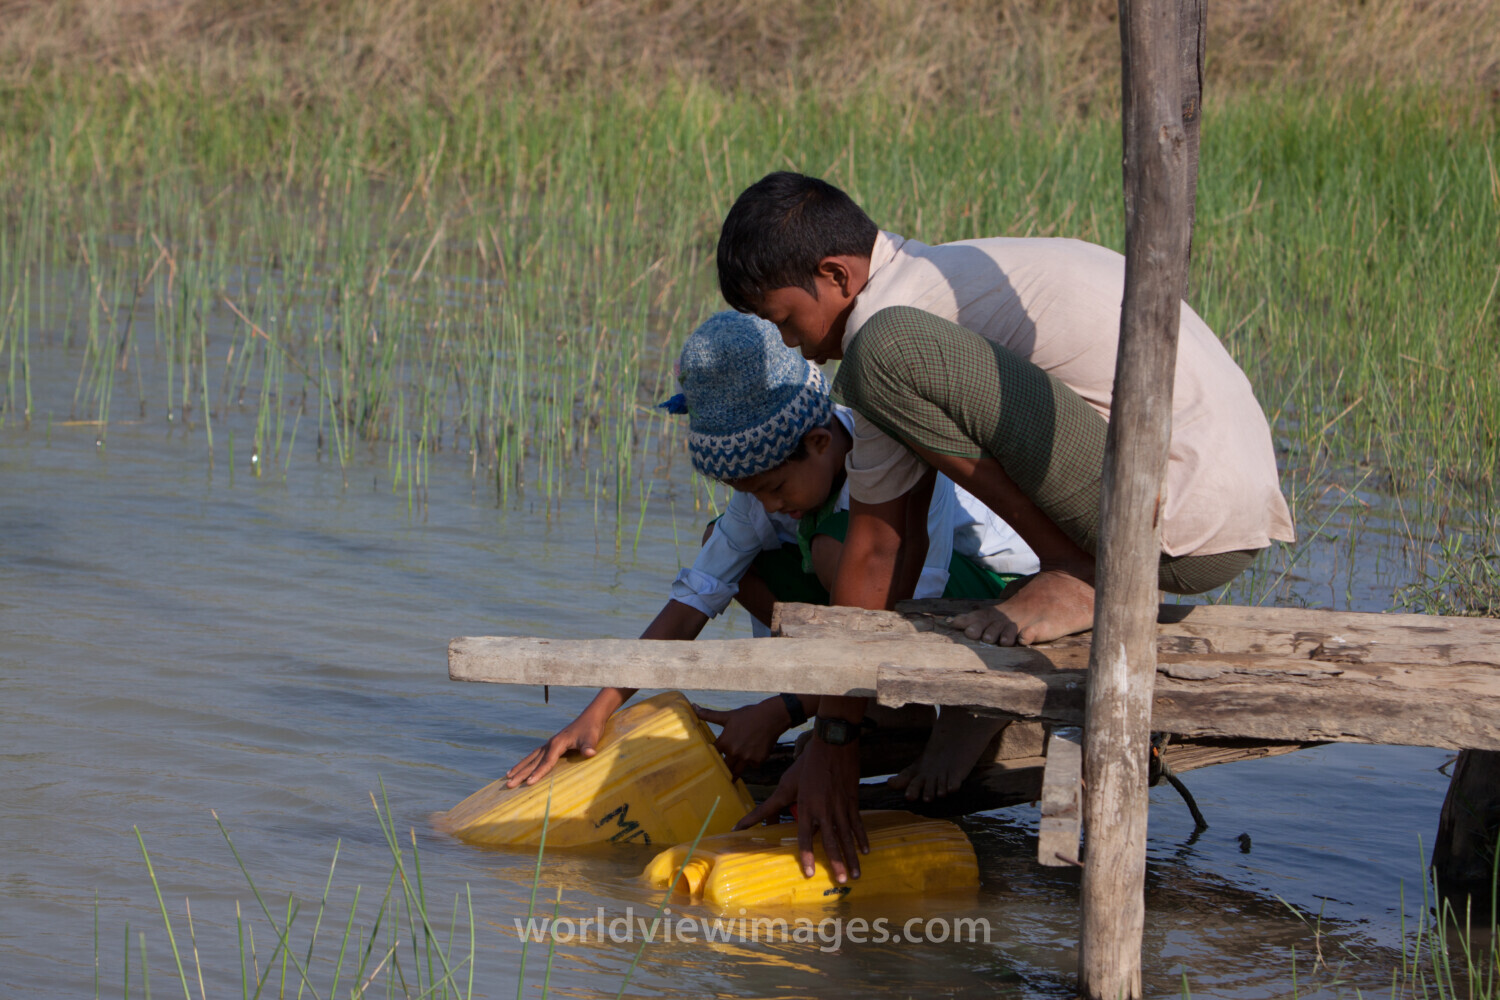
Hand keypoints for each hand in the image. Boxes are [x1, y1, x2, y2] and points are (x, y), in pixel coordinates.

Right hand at [504, 710, 607, 787]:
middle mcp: (550, 744)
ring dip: (519, 768)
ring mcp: (549, 744)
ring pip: (531, 758)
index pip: (546, 761)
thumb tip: (590, 753)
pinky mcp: (551, 745)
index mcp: (557, 743)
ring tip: (507, 776)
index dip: (538, 773)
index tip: (529, 783)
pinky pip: (535, 756)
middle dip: (521, 773)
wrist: (590, 717)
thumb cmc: (591, 729)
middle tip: (509, 784)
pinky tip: (520, 768)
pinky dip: (526, 762)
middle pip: (533, 761)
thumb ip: (589, 747)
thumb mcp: (591, 738)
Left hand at [695, 699, 787, 776]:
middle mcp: (734, 752)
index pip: (713, 754)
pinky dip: (753, 762)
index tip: (708, 765)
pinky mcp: (758, 760)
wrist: (771, 717)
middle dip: (722, 771)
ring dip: (735, 772)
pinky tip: (755, 753)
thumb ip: (709, 714)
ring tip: (731, 781)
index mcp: (724, 742)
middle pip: (725, 767)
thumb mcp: (728, 715)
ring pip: (738, 770)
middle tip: (718, 779)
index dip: (711, 758)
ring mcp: (747, 757)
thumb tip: (693, 706)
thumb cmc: (748, 715)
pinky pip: (753, 766)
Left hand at [734, 736, 867, 881]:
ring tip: (856, 874)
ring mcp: (841, 806)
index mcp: (807, 806)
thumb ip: (773, 806)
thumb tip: (758, 821)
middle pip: (831, 841)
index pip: (806, 837)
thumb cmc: (807, 763)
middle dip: (837, 863)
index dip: (807, 855)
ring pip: (847, 837)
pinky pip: (858, 824)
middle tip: (842, 881)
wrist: (833, 743)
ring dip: (852, 857)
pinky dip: (862, 838)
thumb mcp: (788, 784)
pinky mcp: (852, 800)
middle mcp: (824, 810)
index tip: (809, 873)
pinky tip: (866, 851)